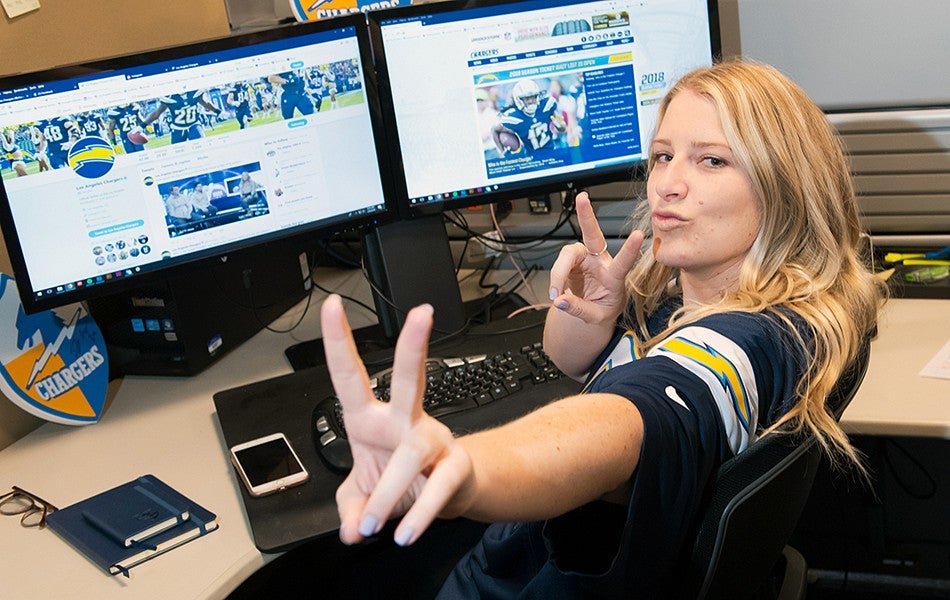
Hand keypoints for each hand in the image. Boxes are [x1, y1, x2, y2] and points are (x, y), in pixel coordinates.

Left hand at [321, 295, 473, 546]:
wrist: (447, 496)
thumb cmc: (400, 480)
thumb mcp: (360, 497)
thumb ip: (348, 509)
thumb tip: (348, 529)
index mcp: (371, 418)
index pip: (349, 375)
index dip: (338, 342)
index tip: (330, 307)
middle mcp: (404, 420)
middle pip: (409, 377)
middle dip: (413, 346)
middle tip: (421, 314)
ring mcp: (431, 440)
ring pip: (412, 453)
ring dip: (388, 490)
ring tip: (375, 522)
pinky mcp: (454, 466)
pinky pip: (437, 488)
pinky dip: (419, 513)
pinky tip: (406, 533)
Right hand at [549, 191, 643, 324]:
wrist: (596, 308)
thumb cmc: (603, 308)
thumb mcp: (596, 317)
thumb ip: (578, 309)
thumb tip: (559, 301)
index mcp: (614, 276)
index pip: (623, 262)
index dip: (630, 249)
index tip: (638, 235)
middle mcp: (600, 261)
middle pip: (593, 235)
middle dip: (586, 216)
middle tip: (582, 198)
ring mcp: (584, 259)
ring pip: (568, 253)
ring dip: (558, 272)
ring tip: (555, 294)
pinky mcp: (571, 261)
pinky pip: (558, 264)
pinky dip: (554, 279)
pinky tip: (556, 293)